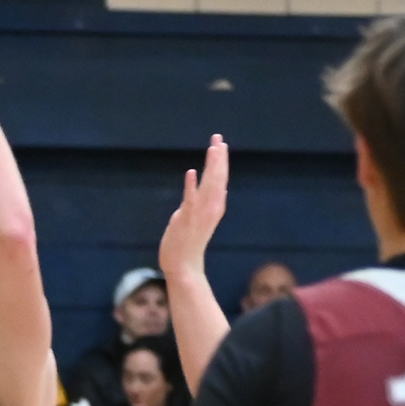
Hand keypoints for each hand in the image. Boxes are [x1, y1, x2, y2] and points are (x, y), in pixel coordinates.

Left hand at [158, 135, 230, 282]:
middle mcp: (210, 209)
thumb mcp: (196, 217)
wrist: (183, 267)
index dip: (221, 162)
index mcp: (214, 207)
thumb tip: (206, 186)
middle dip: (218, 158)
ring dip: (211, 167)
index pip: (219, 180)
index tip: (220, 144)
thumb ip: (200, 200)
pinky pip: (189, 201)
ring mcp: (199, 215)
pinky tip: (191, 172)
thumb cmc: (188, 243)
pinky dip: (191, 187)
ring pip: (208, 186)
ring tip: (213, 149)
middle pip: (217, 179)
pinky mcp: (186, 221)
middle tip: (218, 138)